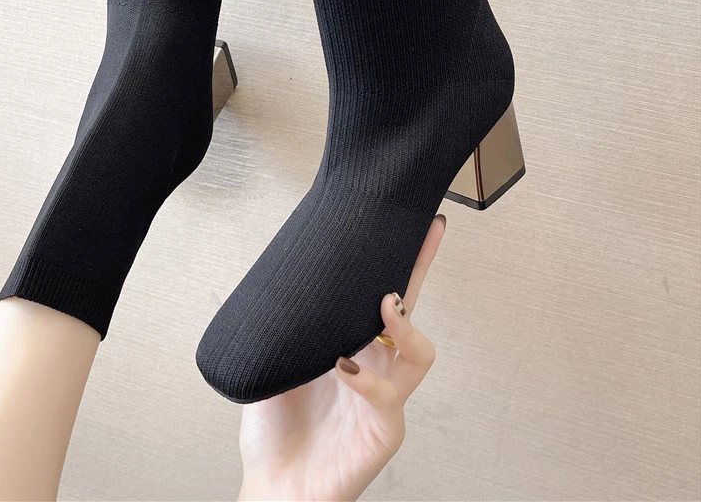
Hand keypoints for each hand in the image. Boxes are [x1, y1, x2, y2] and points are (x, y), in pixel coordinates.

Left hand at [238, 214, 445, 501]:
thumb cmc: (276, 426)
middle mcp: (376, 365)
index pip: (382, 296)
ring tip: (386, 305)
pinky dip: (367, 380)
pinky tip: (344, 367)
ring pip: (420, 354)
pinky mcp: (383, 431)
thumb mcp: (276, 361)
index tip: (414, 225)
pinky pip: (387, 399)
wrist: (275, 485)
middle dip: (421, 270)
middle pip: (411, 311)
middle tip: (425, 236)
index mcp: (354, 344)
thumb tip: (287, 273)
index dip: (402, 261)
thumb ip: (290, 326)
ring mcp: (385, 398)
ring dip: (405, 326)